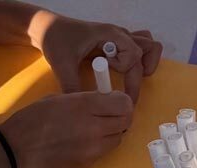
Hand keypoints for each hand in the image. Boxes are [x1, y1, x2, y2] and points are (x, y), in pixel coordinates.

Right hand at [0, 91, 132, 167]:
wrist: (14, 153)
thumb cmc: (29, 122)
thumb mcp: (56, 100)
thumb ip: (83, 100)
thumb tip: (100, 103)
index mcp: (85, 105)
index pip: (124, 103)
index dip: (121, 101)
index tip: (113, 101)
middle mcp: (94, 127)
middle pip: (126, 121)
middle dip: (120, 117)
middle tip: (108, 115)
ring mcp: (92, 148)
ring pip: (118, 139)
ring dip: (111, 132)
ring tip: (93, 129)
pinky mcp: (87, 164)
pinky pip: (104, 152)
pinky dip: (100, 145)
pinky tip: (83, 142)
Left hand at [29, 11, 161, 101]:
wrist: (48, 28)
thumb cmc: (55, 40)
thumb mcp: (62, 65)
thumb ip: (72, 87)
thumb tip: (83, 110)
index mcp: (108, 35)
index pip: (134, 55)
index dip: (131, 77)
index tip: (118, 94)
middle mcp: (118, 34)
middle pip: (147, 50)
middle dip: (139, 77)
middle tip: (127, 97)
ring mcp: (118, 37)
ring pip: (148, 44)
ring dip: (146, 62)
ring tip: (130, 78)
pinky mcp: (115, 42)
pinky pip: (138, 46)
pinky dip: (139, 60)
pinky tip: (122, 72)